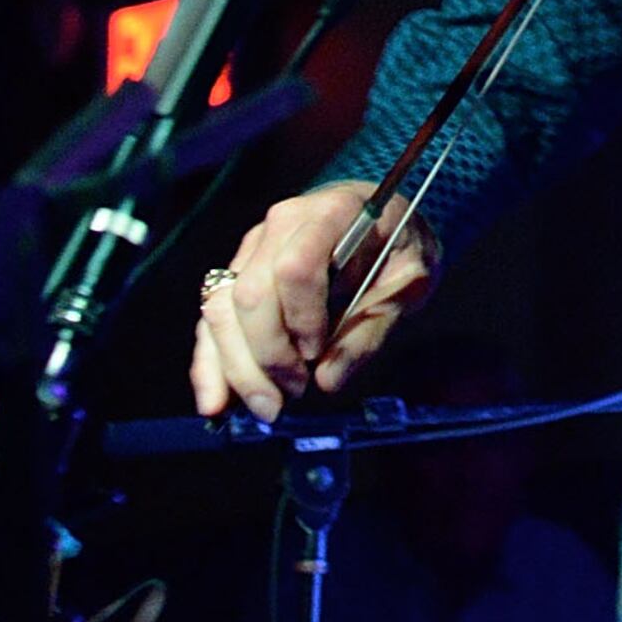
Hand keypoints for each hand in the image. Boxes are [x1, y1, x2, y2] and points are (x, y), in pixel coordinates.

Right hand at [187, 180, 435, 419]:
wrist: (383, 217)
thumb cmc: (399, 245)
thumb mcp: (410, 282)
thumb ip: (373, 328)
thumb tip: (327, 380)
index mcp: (329, 215)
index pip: (294, 267)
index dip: (301, 318)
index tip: (318, 352)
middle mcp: (280, 226)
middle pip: (250, 294)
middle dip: (267, 354)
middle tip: (294, 393)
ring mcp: (253, 248)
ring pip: (222, 309)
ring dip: (238, 366)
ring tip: (267, 407)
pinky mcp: (237, 272)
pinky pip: (212, 319)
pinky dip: (210, 364)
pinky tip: (215, 404)